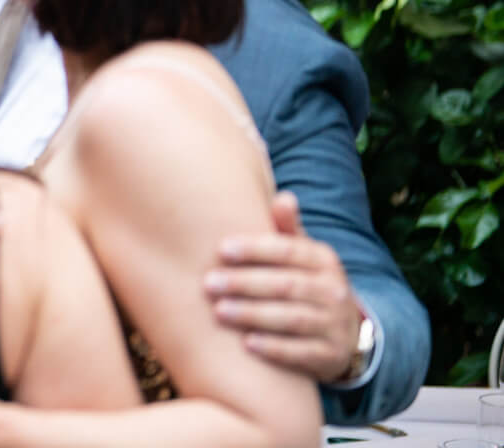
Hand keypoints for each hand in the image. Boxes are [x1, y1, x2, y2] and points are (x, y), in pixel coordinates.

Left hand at [206, 190, 361, 380]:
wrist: (344, 333)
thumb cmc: (306, 282)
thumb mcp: (303, 255)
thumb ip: (288, 230)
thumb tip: (284, 197)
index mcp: (323, 260)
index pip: (289, 250)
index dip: (256, 249)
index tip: (221, 249)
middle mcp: (334, 291)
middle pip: (287, 285)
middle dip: (245, 284)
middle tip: (209, 283)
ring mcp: (335, 325)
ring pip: (293, 319)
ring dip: (254, 315)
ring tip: (220, 311)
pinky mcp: (331, 356)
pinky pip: (303, 353)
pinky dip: (275, 349)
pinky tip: (247, 344)